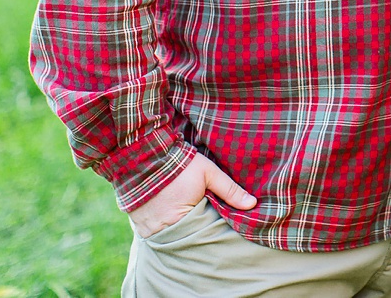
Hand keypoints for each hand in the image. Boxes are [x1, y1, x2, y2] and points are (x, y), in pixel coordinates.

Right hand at [128, 153, 256, 238]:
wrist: (143, 154)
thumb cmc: (179, 164)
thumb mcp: (208, 173)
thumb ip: (230, 190)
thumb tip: (252, 204)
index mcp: (183, 219)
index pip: (203, 233)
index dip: (210, 228)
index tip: (217, 223)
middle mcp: (163, 230)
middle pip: (186, 238)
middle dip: (195, 232)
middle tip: (202, 221)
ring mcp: (148, 229)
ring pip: (169, 237)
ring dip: (177, 231)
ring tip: (185, 219)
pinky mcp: (138, 225)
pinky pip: (154, 234)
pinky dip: (162, 228)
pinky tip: (168, 217)